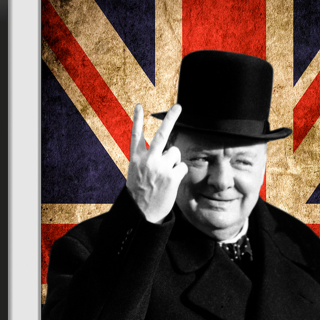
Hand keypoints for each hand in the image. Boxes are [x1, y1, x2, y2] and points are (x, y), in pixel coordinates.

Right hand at [125, 103, 185, 222]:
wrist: (141, 214)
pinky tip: (172, 182)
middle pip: (162, 134)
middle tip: (179, 106)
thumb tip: (168, 151)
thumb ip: (148, 159)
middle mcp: (148, 159)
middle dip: (171, 118)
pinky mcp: (171, 176)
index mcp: (137, 158)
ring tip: (166, 175)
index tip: (138, 106)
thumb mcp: (137, 173)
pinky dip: (179, 173)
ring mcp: (160, 167)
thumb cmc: (141, 195)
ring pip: (175, 153)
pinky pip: (182, 166)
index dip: (137, 119)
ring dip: (174, 162)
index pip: (136, 134)